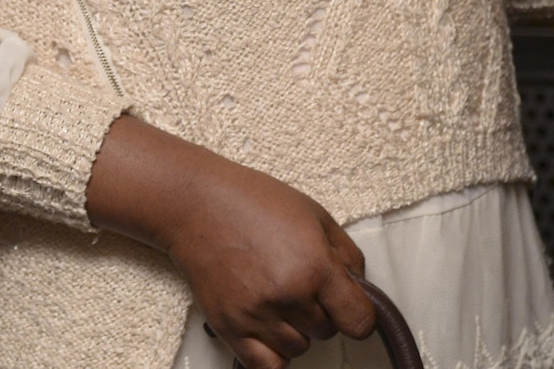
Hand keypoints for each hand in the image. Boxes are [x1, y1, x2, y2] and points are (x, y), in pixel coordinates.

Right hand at [88, 117, 373, 367]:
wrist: (193, 203)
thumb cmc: (250, 201)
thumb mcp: (313, 214)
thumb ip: (347, 255)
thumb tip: (360, 289)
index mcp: (315, 266)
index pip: (360, 321)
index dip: (358, 314)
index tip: (349, 306)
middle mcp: (288, 295)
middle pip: (328, 332)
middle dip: (320, 311)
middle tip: (300, 284)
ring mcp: (257, 314)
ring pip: (299, 349)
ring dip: (295, 330)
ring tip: (278, 299)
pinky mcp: (229, 326)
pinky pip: (265, 366)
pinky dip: (272, 354)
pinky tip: (268, 329)